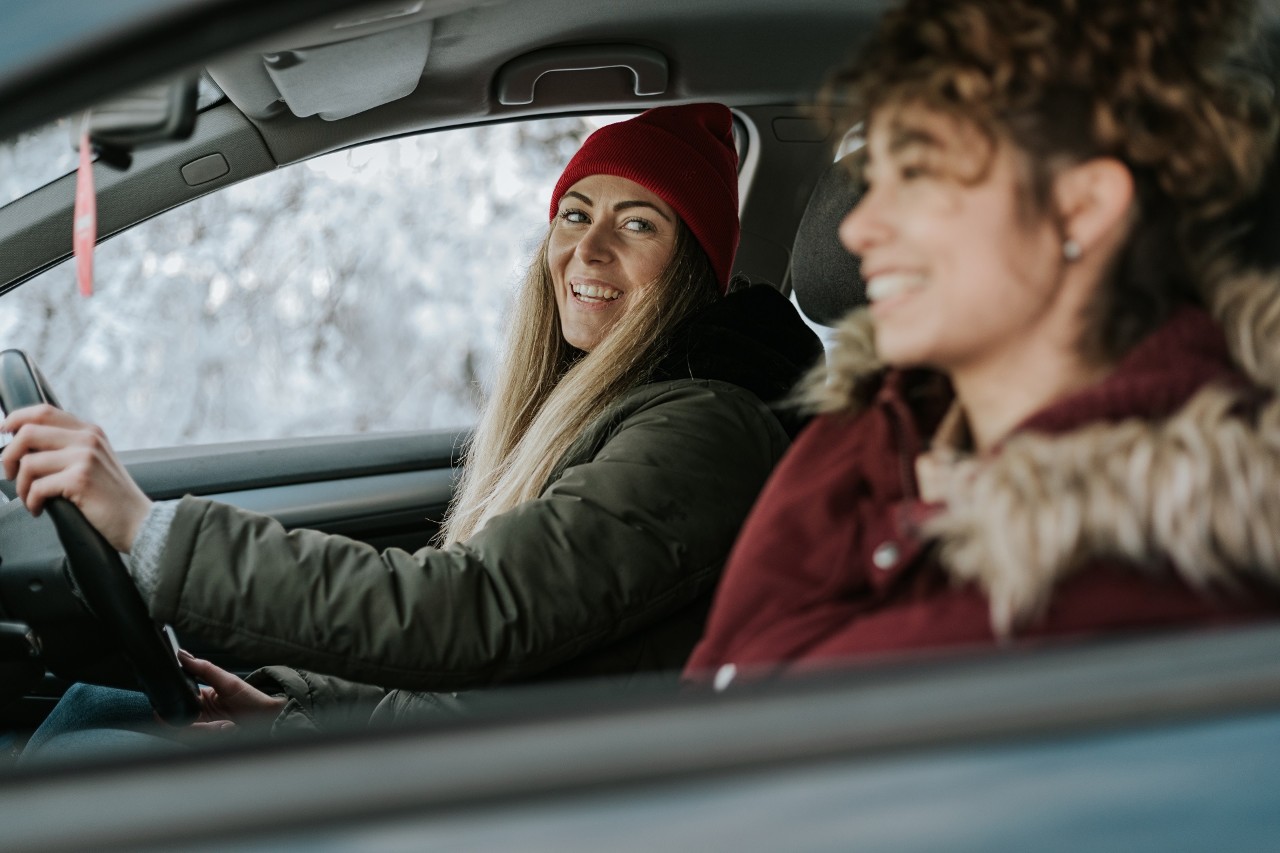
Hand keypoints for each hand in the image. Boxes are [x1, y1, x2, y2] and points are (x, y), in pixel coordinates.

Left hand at [0, 404, 151, 552]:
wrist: (138, 520)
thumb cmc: (112, 497)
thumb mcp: (94, 461)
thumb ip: (67, 447)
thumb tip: (24, 447)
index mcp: (89, 431)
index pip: (43, 411)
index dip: (16, 418)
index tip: (4, 431)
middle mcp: (87, 439)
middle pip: (27, 432)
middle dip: (9, 456)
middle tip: (11, 474)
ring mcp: (85, 457)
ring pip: (28, 463)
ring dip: (21, 486)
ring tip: (31, 499)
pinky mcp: (80, 479)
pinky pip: (37, 487)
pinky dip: (32, 502)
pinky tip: (39, 509)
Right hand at [179, 650, 286, 732]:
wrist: (270, 719)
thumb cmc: (252, 699)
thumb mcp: (228, 681)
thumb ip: (204, 669)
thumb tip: (182, 654)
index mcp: (196, 698)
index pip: (171, 705)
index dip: (169, 710)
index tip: (192, 710)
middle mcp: (195, 716)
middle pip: (175, 725)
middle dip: (197, 726)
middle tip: (221, 722)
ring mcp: (200, 730)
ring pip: (186, 736)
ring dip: (209, 732)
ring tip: (229, 725)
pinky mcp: (207, 742)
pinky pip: (198, 743)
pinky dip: (214, 737)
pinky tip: (230, 731)